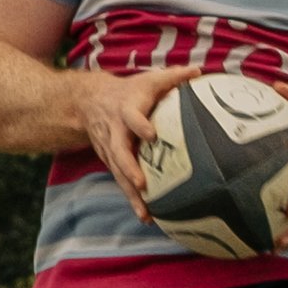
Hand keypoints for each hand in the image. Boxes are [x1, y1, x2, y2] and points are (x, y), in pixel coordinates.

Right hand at [74, 63, 198, 217]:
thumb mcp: (148, 80)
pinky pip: (120, 181)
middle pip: (119, 151)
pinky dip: (131, 199)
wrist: (87, 101)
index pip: (131, 117)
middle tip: (142, 184)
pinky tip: (146, 216)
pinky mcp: (110, 161)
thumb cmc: (128, 91)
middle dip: (129, 169)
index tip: (151, 135)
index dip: (139, 125)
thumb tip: (200, 71)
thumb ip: (173, 77)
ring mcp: (110, 149)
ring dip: (130, 193)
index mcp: (125, 109)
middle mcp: (115, 131)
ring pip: (118, 172)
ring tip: (145, 213)